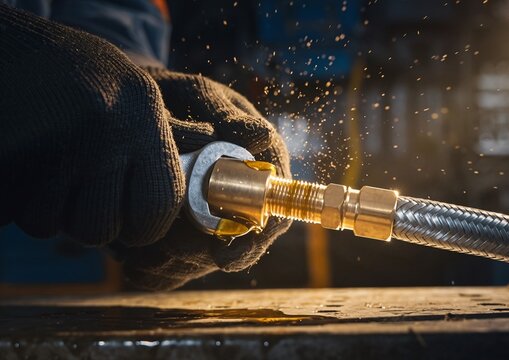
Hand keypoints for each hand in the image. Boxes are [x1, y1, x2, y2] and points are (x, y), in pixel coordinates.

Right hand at [0, 6, 183, 246]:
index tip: (136, 224)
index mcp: (141, 116)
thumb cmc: (83, 76)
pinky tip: (20, 163)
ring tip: (47, 164)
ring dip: (44, 207)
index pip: (159, 207)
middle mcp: (101, 131)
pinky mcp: (4, 156)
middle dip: (88, 219)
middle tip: (81, 189)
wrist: (13, 45)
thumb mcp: (135, 96)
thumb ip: (158, 149)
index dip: (146, 227)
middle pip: (99, 229)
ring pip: (48, 225)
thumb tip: (185, 206)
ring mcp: (48, 144)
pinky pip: (8, 213)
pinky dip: (10, 198)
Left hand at [119, 68, 291, 290]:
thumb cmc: (175, 97)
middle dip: (197, 254)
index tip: (225, 256)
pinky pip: (170, 270)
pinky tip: (128, 256)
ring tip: (133, 250)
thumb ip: (227, 115)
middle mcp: (241, 201)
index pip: (272, 217)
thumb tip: (259, 137)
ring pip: (199, 263)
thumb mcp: (200, 96)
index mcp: (260, 170)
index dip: (253, 241)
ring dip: (170, 264)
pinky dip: (150, 269)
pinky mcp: (180, 237)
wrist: (132, 106)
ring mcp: (211, 222)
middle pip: (232, 249)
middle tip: (162, 248)